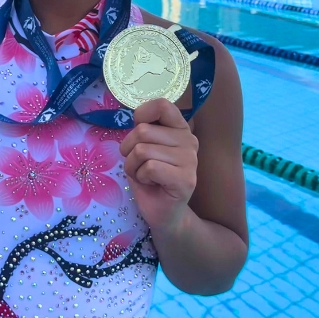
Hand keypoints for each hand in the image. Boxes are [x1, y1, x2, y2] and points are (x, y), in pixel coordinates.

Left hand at [119, 99, 197, 232]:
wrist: (163, 212)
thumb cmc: (150, 177)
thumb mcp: (143, 148)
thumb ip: (144, 130)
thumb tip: (136, 117)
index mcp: (180, 129)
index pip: (162, 105)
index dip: (141, 115)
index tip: (138, 134)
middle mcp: (189, 141)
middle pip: (142, 131)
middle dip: (128, 150)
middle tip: (138, 164)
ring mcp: (190, 160)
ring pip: (142, 150)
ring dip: (133, 166)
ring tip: (144, 175)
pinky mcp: (185, 179)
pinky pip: (149, 167)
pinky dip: (141, 177)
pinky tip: (151, 184)